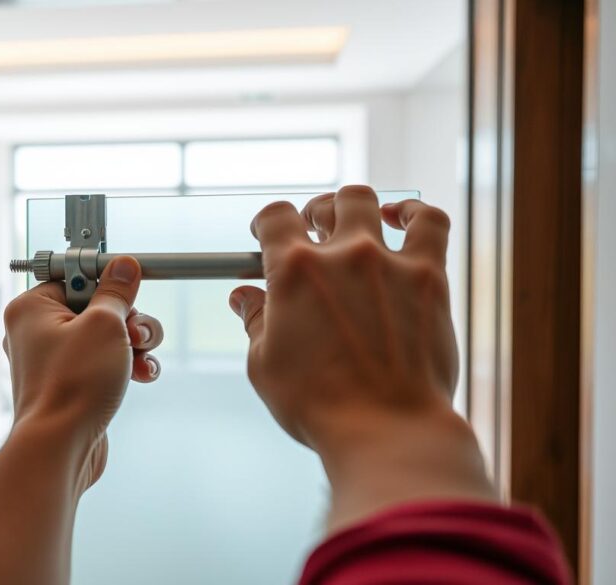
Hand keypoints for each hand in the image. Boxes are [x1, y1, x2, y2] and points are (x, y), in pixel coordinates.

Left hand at [3, 255, 163, 489]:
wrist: (60, 447)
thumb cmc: (71, 386)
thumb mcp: (105, 325)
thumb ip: (117, 292)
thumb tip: (123, 267)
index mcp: (32, 308)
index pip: (75, 276)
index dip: (107, 280)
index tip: (130, 282)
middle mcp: (37, 332)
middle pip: (96, 307)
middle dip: (127, 319)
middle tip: (134, 333)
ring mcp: (55, 361)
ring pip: (106, 336)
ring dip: (133, 343)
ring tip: (141, 356)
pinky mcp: (73, 384)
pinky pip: (104, 362)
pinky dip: (126, 365)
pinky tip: (141, 375)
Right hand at [229, 185, 492, 528]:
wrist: (386, 430)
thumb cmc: (318, 405)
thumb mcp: (265, 364)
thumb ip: (255, 320)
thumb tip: (244, 296)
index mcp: (294, 271)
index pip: (275, 217)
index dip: (268, 223)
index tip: (268, 235)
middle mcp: (341, 255)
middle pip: (325, 204)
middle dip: (313, 214)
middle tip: (314, 233)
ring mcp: (388, 261)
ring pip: (370, 201)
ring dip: (356, 207)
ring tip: (355, 221)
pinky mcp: (429, 277)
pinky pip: (429, 222)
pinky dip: (414, 211)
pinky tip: (403, 217)